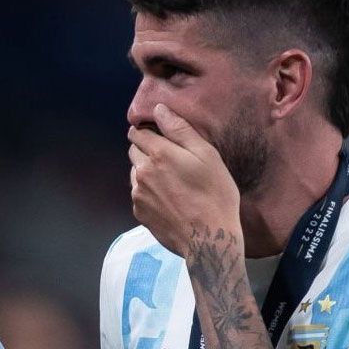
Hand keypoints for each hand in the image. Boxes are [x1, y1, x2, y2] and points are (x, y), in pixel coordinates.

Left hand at [128, 104, 241, 257]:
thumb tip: (159, 109)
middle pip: (134, 151)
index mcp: (158, 154)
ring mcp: (137, 195)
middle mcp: (142, 173)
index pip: (138, 133)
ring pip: (135, 173)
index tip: (160, 136)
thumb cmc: (214, 195)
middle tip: (170, 159)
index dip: (148, 131)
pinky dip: (148, 192)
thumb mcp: (207, 156)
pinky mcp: (139, 213)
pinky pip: (139, 194)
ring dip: (146, 171)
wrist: (208, 239)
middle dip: (146, 150)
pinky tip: (168, 199)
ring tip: (171, 181)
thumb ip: (180, 130)